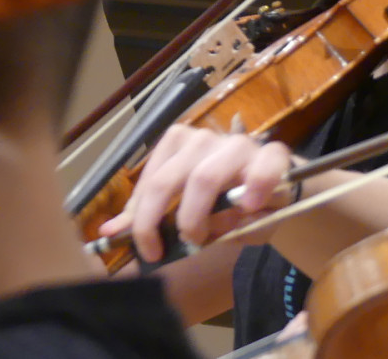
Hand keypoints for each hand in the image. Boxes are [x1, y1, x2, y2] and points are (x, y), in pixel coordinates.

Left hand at [96, 124, 294, 261]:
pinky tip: (250, 207)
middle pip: (170, 180)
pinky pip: (261, 170)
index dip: (141, 216)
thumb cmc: (229, 202)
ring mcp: (238, 145)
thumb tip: (108, 232)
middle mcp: (204, 139)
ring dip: (198, 215)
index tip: (145, 247)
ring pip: (205, 177)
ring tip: (203, 239)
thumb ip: (153, 219)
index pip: (151, 180)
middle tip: (168, 249)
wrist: (279, 195)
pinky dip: (253, 190)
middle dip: (161, 221)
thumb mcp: (188, 212)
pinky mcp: (273, 156)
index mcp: (178, 145)